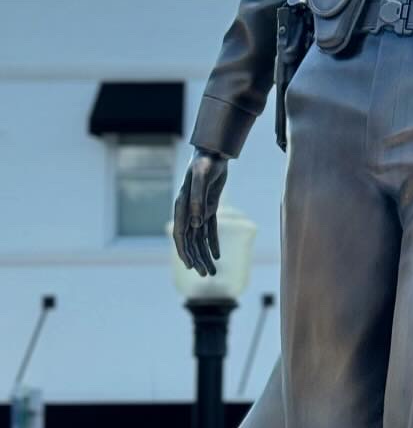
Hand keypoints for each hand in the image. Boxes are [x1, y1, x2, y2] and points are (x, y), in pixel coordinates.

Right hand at [172, 149, 228, 276]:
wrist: (214, 152)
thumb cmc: (206, 162)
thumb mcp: (202, 177)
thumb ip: (197, 199)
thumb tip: (196, 224)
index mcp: (181, 205)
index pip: (181, 234)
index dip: (185, 251)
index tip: (191, 266)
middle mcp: (188, 211)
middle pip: (191, 241)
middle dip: (198, 259)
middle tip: (206, 276)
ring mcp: (198, 210)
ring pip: (201, 239)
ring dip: (205, 255)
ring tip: (212, 272)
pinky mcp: (209, 208)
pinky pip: (210, 230)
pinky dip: (213, 243)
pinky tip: (217, 256)